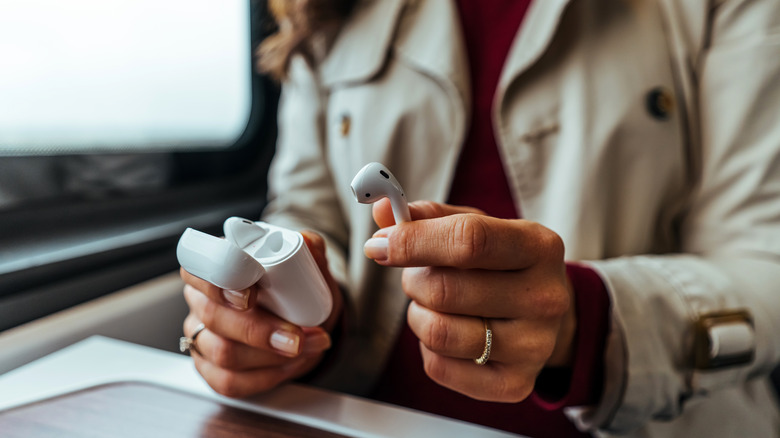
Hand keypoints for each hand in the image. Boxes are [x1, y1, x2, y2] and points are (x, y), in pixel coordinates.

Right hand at [180, 230, 342, 397]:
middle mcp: (200, 300)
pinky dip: (266, 377)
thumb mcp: (307, 264)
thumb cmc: (294, 287)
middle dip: (259, 330)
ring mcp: (201, 337)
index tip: (252, 294)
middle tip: (296, 336)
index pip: (199, 267)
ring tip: (305, 347)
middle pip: (213, 316)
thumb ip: (310, 247)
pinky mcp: (210, 370)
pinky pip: (229, 382)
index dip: (221, 281)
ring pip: (223, 353)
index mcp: (212, 266)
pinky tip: (288, 365)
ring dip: (271, 356)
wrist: (303, 318)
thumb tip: (308, 241)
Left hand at [366, 199, 575, 402]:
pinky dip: (427, 348)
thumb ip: (429, 216)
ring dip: (417, 315)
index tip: (378, 245)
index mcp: (539, 247)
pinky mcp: (514, 384)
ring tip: (432, 305)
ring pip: (438, 333)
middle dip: (413, 280)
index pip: (468, 240)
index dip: (413, 241)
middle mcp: (545, 298)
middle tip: (417, 276)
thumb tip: (383, 210)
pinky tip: (448, 331)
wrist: (545, 314)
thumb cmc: (500, 263)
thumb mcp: (477, 227)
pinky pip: (439, 367)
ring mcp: (533, 347)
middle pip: (445, 290)